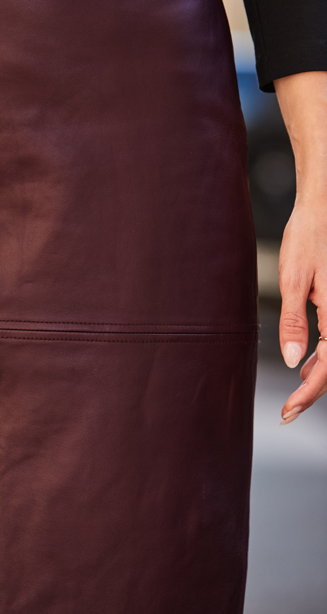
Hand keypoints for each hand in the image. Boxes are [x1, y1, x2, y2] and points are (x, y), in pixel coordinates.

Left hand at [274, 71, 326, 423]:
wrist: (324, 201)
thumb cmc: (309, 235)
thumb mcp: (294, 278)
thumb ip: (294, 321)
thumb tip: (292, 362)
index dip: (309, 394)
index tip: (289, 412)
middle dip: (314, 389)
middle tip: (290, 411)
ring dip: (320, 372)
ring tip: (297, 391)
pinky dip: (324, 352)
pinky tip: (307, 359)